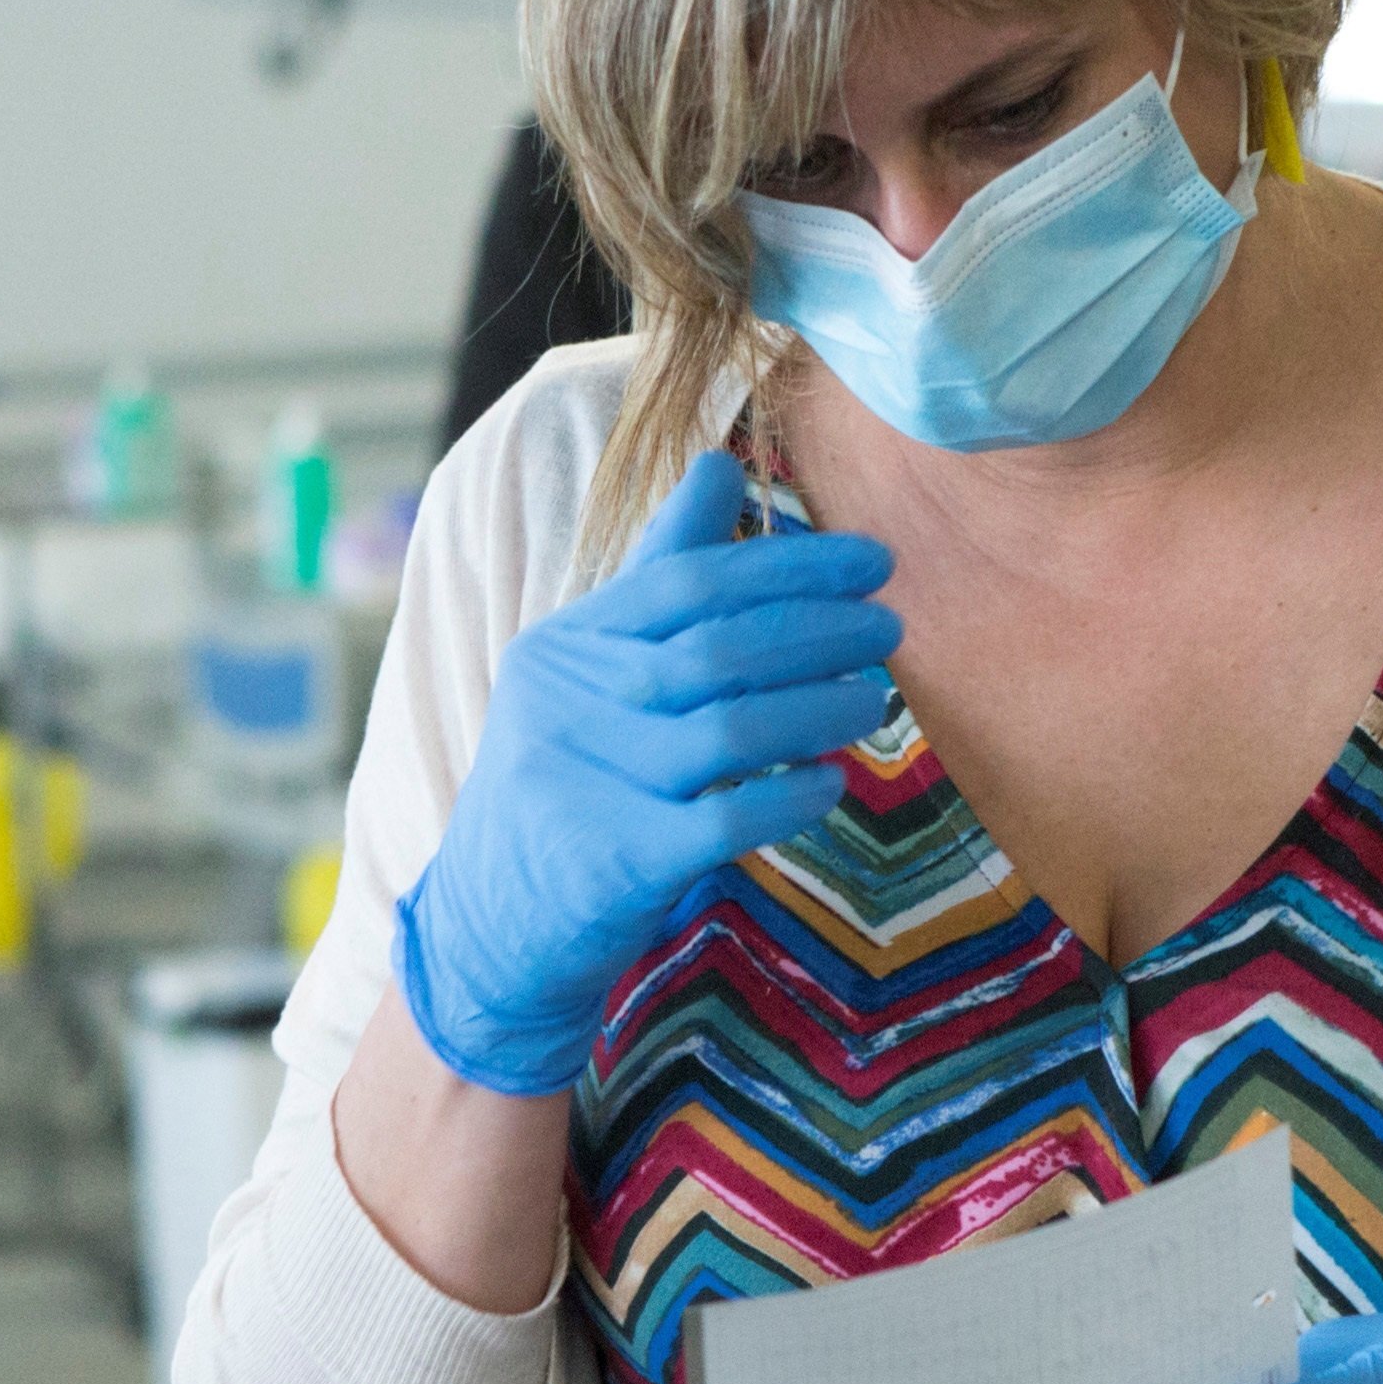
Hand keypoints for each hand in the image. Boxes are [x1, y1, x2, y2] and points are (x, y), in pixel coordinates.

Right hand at [392, 450, 897, 1095]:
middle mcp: (571, 701)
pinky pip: (725, 818)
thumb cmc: (573, 773)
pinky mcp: (617, 860)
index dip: (790, 565)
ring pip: (730, 728)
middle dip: (820, 630)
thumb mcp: (594, 666)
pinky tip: (832, 783)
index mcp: (570, 644)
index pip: (690, 580)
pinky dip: (789, 795)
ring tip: (873, 700)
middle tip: (890, 627)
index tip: (871, 561)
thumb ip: (662, 571)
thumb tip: (722, 463)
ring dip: (819, 708)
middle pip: (717, 647)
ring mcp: (589, 780)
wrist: (492, 920)